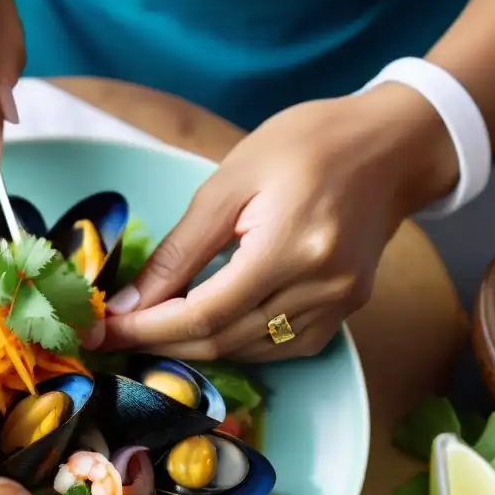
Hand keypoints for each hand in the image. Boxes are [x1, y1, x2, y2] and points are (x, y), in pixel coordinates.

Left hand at [95, 83, 458, 360]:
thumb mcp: (230, 182)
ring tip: (150, 329)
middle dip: (161, 341)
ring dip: (193, 346)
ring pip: (248, 350)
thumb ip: (180, 250)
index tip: (103, 331)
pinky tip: (205, 325)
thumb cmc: (307, 145)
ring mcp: (338, 305)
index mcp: (291, 246)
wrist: (391, 146)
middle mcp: (322, 287)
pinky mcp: (345, 312)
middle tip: (114, 334)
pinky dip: (234, 342)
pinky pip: (278, 348)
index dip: (147, 329)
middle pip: (223, 339)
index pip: (204, 312)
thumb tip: (131, 302)